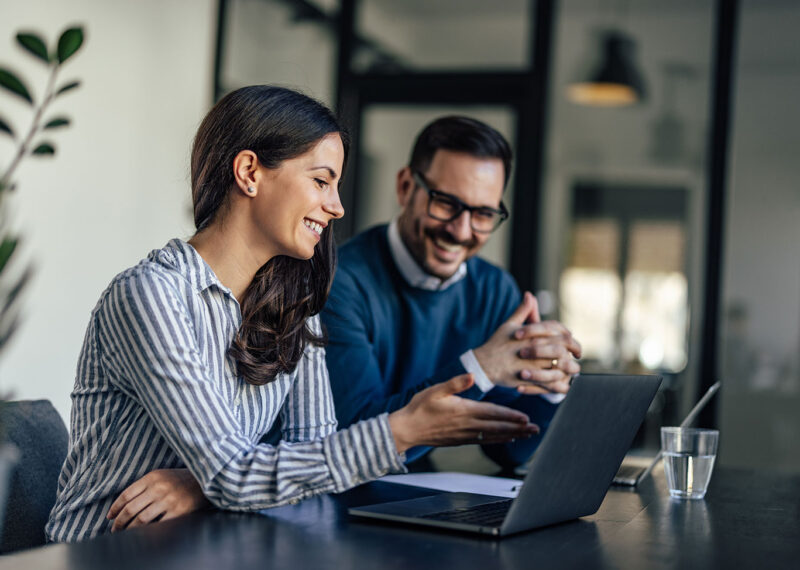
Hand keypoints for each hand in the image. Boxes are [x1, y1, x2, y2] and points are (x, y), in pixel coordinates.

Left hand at [107, 469, 208, 531]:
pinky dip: (147, 532)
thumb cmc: (182, 479)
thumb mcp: (163, 475)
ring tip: (126, 534)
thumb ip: (146, 485)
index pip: (126, 494)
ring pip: (141, 519)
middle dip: (119, 522)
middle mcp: (159, 488)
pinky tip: (143, 535)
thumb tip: (125, 504)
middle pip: (131, 509)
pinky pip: (158, 525)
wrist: (207, 480)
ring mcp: (169, 500)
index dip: (115, 508)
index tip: (110, 517)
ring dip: (130, 529)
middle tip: (114, 529)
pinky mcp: (178, 511)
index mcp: (152, 477)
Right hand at [388, 374, 539, 453]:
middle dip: (518, 428)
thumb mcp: (435, 390)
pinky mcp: (461, 440)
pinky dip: (498, 440)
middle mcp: (468, 425)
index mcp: (464, 411)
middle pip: (498, 428)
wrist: (407, 429)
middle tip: (536, 430)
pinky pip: (484, 441)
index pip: (492, 414)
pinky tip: (507, 439)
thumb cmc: (419, 407)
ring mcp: (465, 435)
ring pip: (494, 436)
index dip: (510, 417)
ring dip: (512, 435)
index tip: (526, 418)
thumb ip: (454, 383)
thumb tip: (470, 376)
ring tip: (528, 435)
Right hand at [473, 292, 581, 395]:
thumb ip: (523, 311)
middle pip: (563, 348)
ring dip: (569, 369)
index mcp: (533, 334)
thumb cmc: (497, 344)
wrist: (483, 364)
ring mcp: (533, 364)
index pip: (558, 331)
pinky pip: (549, 382)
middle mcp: (535, 348)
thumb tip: (529, 295)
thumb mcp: (509, 325)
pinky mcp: (529, 379)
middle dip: (574, 351)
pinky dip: (558, 383)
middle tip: (577, 355)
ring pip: (559, 366)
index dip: (569, 335)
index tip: (572, 339)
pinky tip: (562, 383)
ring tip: (573, 370)